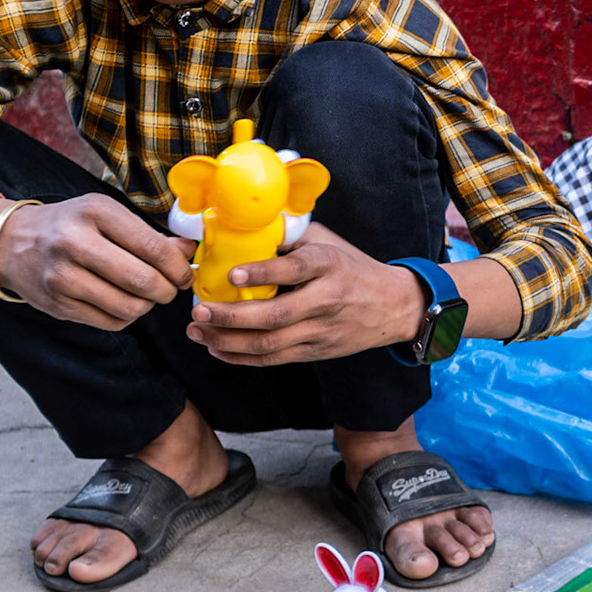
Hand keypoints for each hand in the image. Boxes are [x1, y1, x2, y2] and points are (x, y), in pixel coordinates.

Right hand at [0, 193, 189, 328]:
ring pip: (130, 307)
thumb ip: (149, 234)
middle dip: (167, 290)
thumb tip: (189, 251)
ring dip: (148, 305)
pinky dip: (127, 316)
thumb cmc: (70, 225)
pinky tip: (123, 302)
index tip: (185, 274)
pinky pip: (111, 322)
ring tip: (145, 294)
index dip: (178, 267)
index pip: (152, 247)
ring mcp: (63, 277)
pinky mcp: (58, 305)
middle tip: (170, 288)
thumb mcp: (106, 216)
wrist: (12, 243)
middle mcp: (75, 242)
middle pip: (143, 281)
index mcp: (94, 212)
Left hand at [186, 223, 423, 365]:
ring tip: (197, 330)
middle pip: (276, 316)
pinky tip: (217, 348)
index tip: (232, 274)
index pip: (295, 270)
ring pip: (270, 344)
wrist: (393, 306)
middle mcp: (327, 301)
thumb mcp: (328, 242)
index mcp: (329, 266)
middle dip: (232, 317)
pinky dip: (241, 357)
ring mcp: (321, 331)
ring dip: (228, 340)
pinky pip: (274, 359)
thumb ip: (291, 237)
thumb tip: (244, 231)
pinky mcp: (316, 351)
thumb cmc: (352, 268)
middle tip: (198, 310)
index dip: (263, 273)